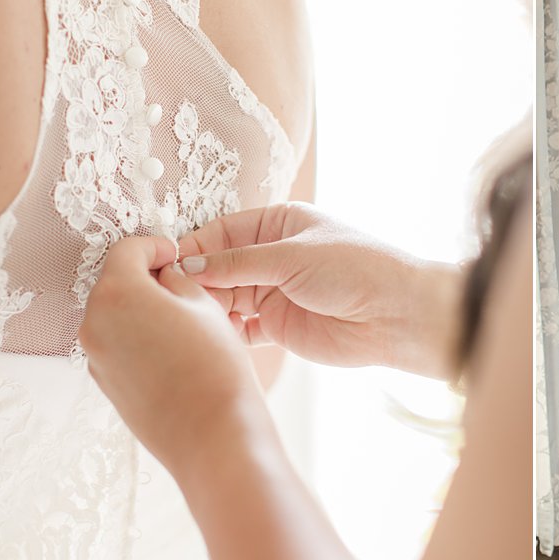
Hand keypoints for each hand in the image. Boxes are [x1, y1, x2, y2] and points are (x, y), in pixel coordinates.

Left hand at [80, 236, 263, 477]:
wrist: (211, 434)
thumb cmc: (214, 366)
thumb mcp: (204, 306)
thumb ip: (177, 281)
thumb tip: (165, 277)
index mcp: (116, 294)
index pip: (127, 250)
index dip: (154, 246)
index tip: (175, 253)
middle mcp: (94, 324)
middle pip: (115, 283)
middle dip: (146, 278)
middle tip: (183, 286)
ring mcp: (95, 358)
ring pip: (115, 316)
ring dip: (142, 310)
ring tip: (182, 323)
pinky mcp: (105, 384)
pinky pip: (117, 346)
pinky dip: (138, 339)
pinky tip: (173, 352)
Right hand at [178, 204, 464, 380]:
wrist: (397, 315)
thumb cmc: (355, 268)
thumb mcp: (291, 256)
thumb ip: (238, 263)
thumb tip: (186, 265)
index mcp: (277, 223)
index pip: (220, 232)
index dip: (191, 248)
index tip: (162, 265)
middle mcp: (272, 255)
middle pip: (217, 266)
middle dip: (193, 280)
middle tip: (163, 297)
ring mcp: (274, 291)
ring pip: (224, 297)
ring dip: (205, 308)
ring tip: (179, 318)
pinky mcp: (278, 326)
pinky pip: (239, 328)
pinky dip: (222, 331)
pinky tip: (204, 336)